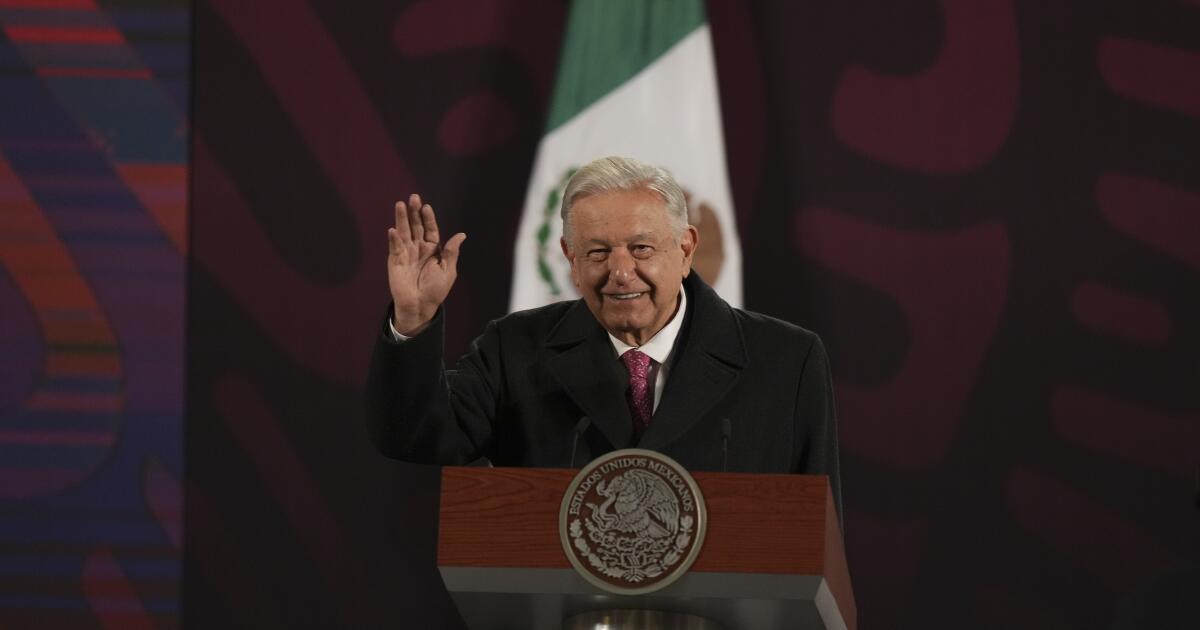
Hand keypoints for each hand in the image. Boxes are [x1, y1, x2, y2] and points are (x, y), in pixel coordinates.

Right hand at [388, 193, 465, 334]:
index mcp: (432, 249)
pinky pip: (395, 247)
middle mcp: (418, 248)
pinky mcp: (395, 261)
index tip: (426, 207)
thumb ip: (452, 252)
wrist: (421, 306)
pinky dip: (394, 239)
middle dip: (414, 212)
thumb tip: (462, 235)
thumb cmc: (436, 290)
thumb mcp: (448, 271)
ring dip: (401, 219)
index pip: (430, 229)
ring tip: (400, 205)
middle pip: (416, 226)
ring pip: (404, 232)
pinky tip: (393, 230)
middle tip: (413, 198)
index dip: (428, 218)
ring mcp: (406, 253)